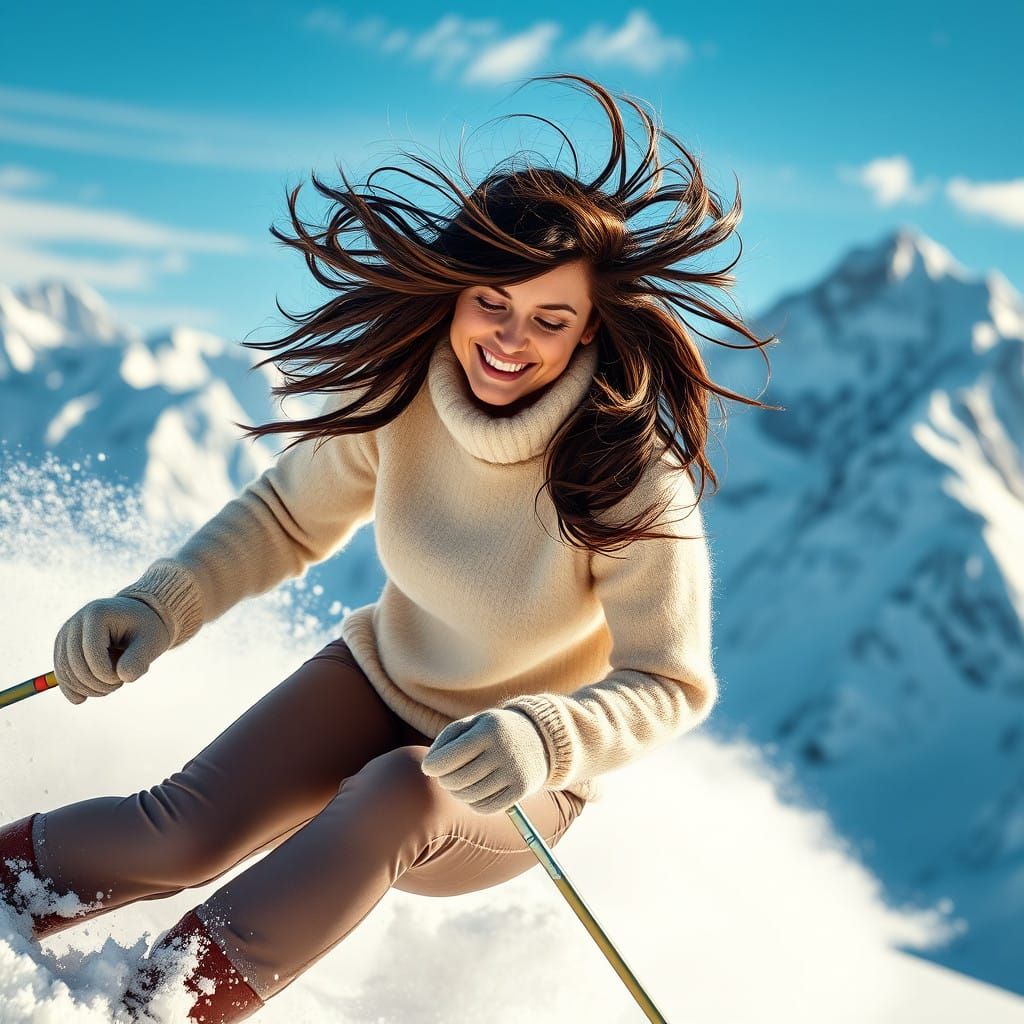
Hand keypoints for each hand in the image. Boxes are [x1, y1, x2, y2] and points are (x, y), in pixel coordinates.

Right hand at [53, 596, 171, 704]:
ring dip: (88, 688)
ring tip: (111, 683)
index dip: (107, 674)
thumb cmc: (146, 630)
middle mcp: (75, 622)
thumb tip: (123, 677)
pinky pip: (60, 673)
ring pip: (65, 672)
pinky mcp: (62, 647)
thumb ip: (139, 660)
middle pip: (75, 664)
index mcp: (97, 614)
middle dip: (98, 683)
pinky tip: (82, 698)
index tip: (126, 677)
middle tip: (120, 682)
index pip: (92, 653)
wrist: (138, 620)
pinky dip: (72, 688)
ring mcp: (65, 635)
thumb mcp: (151, 643)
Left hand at [420, 708, 550, 814]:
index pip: (450, 757)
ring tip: (457, 784)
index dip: (433, 766)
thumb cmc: (495, 730)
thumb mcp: (473, 723)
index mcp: (489, 730)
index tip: (428, 767)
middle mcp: (504, 751)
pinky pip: (486, 808)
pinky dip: (472, 804)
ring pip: (470, 796)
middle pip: (458, 779)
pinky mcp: (521, 790)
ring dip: (456, 793)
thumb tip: (429, 766)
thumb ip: (448, 738)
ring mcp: (514, 772)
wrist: (539, 737)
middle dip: (444, 780)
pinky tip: (473, 792)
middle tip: (443, 776)